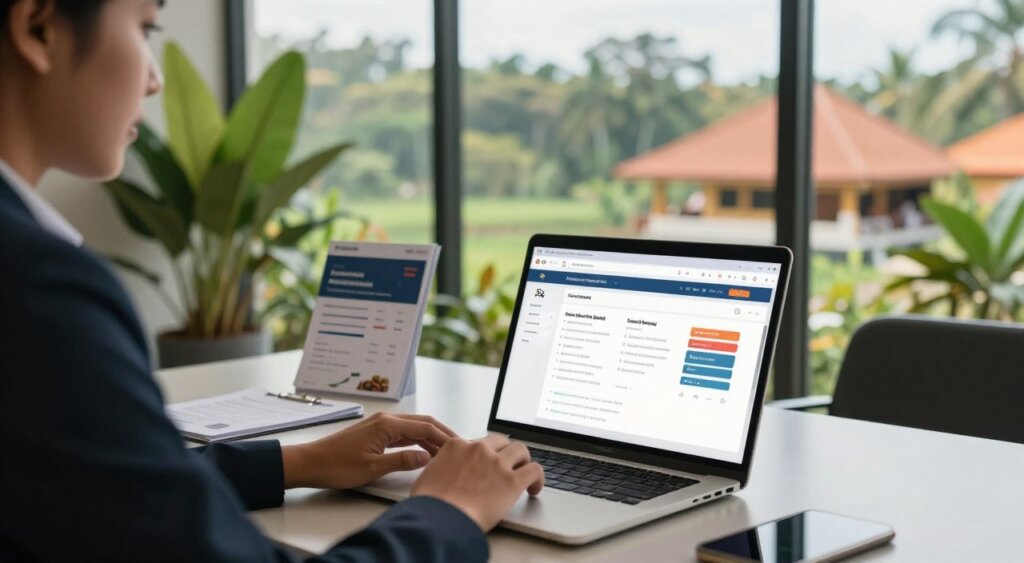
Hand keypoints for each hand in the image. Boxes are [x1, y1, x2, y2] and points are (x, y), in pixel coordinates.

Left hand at [281, 412, 455, 489]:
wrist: (310, 463)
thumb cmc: (336, 466)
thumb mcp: (373, 468)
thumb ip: (402, 461)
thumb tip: (426, 458)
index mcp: (387, 425)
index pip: (425, 428)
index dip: (443, 438)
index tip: (458, 448)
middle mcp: (385, 420)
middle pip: (422, 423)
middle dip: (441, 434)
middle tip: (458, 448)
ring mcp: (379, 425)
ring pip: (413, 427)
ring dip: (429, 438)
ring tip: (443, 452)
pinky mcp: (374, 432)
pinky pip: (402, 432)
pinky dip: (416, 440)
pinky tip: (422, 451)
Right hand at [411, 434, 543, 530]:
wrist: (439, 518)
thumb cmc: (429, 504)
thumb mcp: (427, 476)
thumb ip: (441, 469)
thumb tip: (443, 476)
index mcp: (456, 446)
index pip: (477, 443)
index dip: (483, 455)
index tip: (486, 464)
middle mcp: (478, 449)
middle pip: (501, 442)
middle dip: (505, 453)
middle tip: (507, 466)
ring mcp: (496, 463)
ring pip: (521, 450)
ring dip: (523, 461)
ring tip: (523, 474)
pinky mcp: (512, 481)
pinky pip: (534, 470)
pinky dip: (538, 478)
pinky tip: (534, 489)